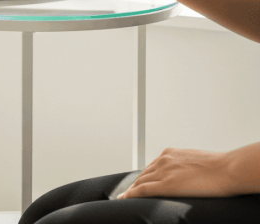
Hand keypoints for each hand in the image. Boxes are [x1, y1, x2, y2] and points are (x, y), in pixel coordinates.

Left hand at [118, 147, 232, 198]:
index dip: (145, 176)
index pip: (152, 167)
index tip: (140, 182)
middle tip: (130, 192)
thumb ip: (185, 166)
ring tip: (126, 196)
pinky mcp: (166, 184)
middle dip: (136, 183)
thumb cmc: (218, 167)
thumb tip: (187, 174)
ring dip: (132, 189)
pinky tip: (125, 198)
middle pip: (144, 174)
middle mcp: (163, 159)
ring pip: (141, 182)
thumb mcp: (195, 161)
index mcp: (170, 153)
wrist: (226, 169)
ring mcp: (163, 171)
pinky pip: (143, 190)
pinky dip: (131, 194)